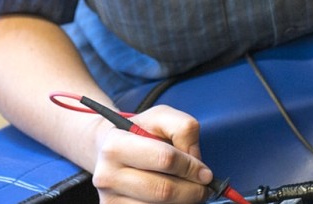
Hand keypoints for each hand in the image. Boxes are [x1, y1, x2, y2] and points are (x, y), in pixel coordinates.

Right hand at [89, 104, 215, 202]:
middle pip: (164, 191)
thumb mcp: (160, 117)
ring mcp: (110, 199)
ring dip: (183, 202)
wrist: (109, 150)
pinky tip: (172, 198)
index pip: (165, 159)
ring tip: (186, 190)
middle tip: (202, 187)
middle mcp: (107, 175)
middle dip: (192, 191)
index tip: (205, 172)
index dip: (191, 167)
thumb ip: (183, 128)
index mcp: (116, 145)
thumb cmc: (139, 134)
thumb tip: (195, 161)